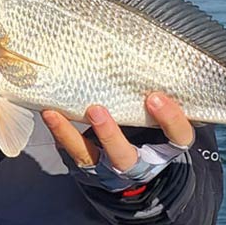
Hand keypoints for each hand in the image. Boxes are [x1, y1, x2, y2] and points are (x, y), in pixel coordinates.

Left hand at [41, 93, 194, 170]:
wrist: (135, 169)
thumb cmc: (152, 131)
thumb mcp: (163, 118)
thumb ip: (160, 97)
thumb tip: (160, 55)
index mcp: (165, 148)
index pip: (176, 136)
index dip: (169, 119)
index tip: (154, 97)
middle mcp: (136, 163)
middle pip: (124, 156)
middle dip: (109, 135)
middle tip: (96, 110)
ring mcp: (107, 167)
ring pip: (87, 156)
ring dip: (68, 134)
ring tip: (52, 112)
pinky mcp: (86, 165)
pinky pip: (69, 151)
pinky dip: (58, 132)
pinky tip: (48, 113)